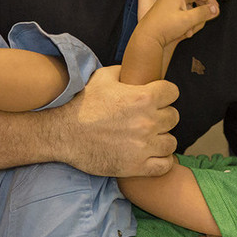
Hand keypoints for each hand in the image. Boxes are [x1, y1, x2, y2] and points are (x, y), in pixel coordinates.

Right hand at [52, 65, 179, 177]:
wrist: (62, 134)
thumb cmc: (81, 105)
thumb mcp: (101, 78)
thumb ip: (124, 71)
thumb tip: (135, 70)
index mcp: (142, 97)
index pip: (173, 92)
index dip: (165, 94)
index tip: (157, 99)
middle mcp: (147, 121)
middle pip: (174, 117)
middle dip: (163, 116)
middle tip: (148, 119)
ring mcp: (144, 146)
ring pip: (171, 142)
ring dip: (162, 139)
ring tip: (149, 138)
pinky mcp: (137, 166)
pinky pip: (164, 165)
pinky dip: (162, 161)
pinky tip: (151, 156)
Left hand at [137, 0, 218, 46]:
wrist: (147, 38)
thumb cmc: (166, 27)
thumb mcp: (189, 20)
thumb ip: (204, 13)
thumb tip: (215, 9)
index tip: (215, 9)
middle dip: (201, 10)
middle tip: (207, 18)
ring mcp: (166, 1)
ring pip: (186, 6)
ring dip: (192, 18)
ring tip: (191, 30)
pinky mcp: (163, 10)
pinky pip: (179, 11)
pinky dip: (185, 20)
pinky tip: (184, 31)